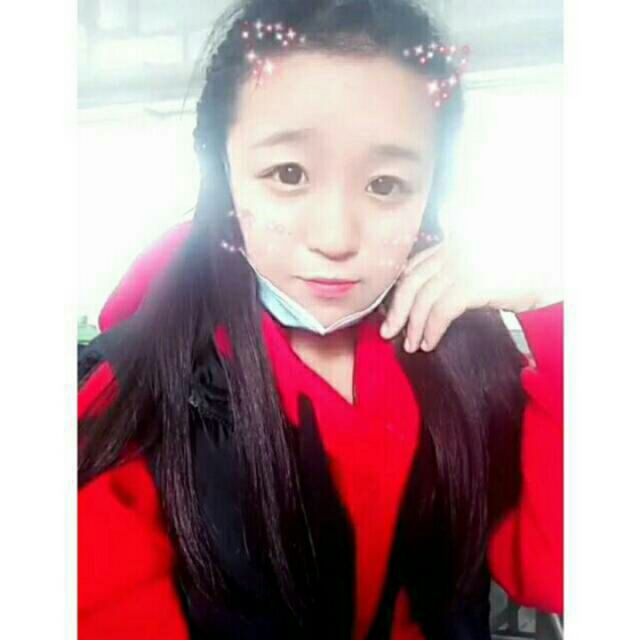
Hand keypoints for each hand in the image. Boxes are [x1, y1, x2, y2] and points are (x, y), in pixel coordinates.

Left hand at [379, 239, 560, 352]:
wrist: (553, 274)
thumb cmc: (521, 274)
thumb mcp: (480, 271)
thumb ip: (454, 277)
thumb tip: (426, 304)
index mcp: (452, 244)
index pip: (414, 267)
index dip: (399, 292)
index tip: (392, 312)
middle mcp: (454, 249)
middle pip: (412, 281)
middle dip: (397, 310)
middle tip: (389, 331)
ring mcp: (463, 263)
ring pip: (423, 298)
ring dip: (413, 325)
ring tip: (412, 343)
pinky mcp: (473, 282)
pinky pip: (441, 310)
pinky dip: (431, 329)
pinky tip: (430, 342)